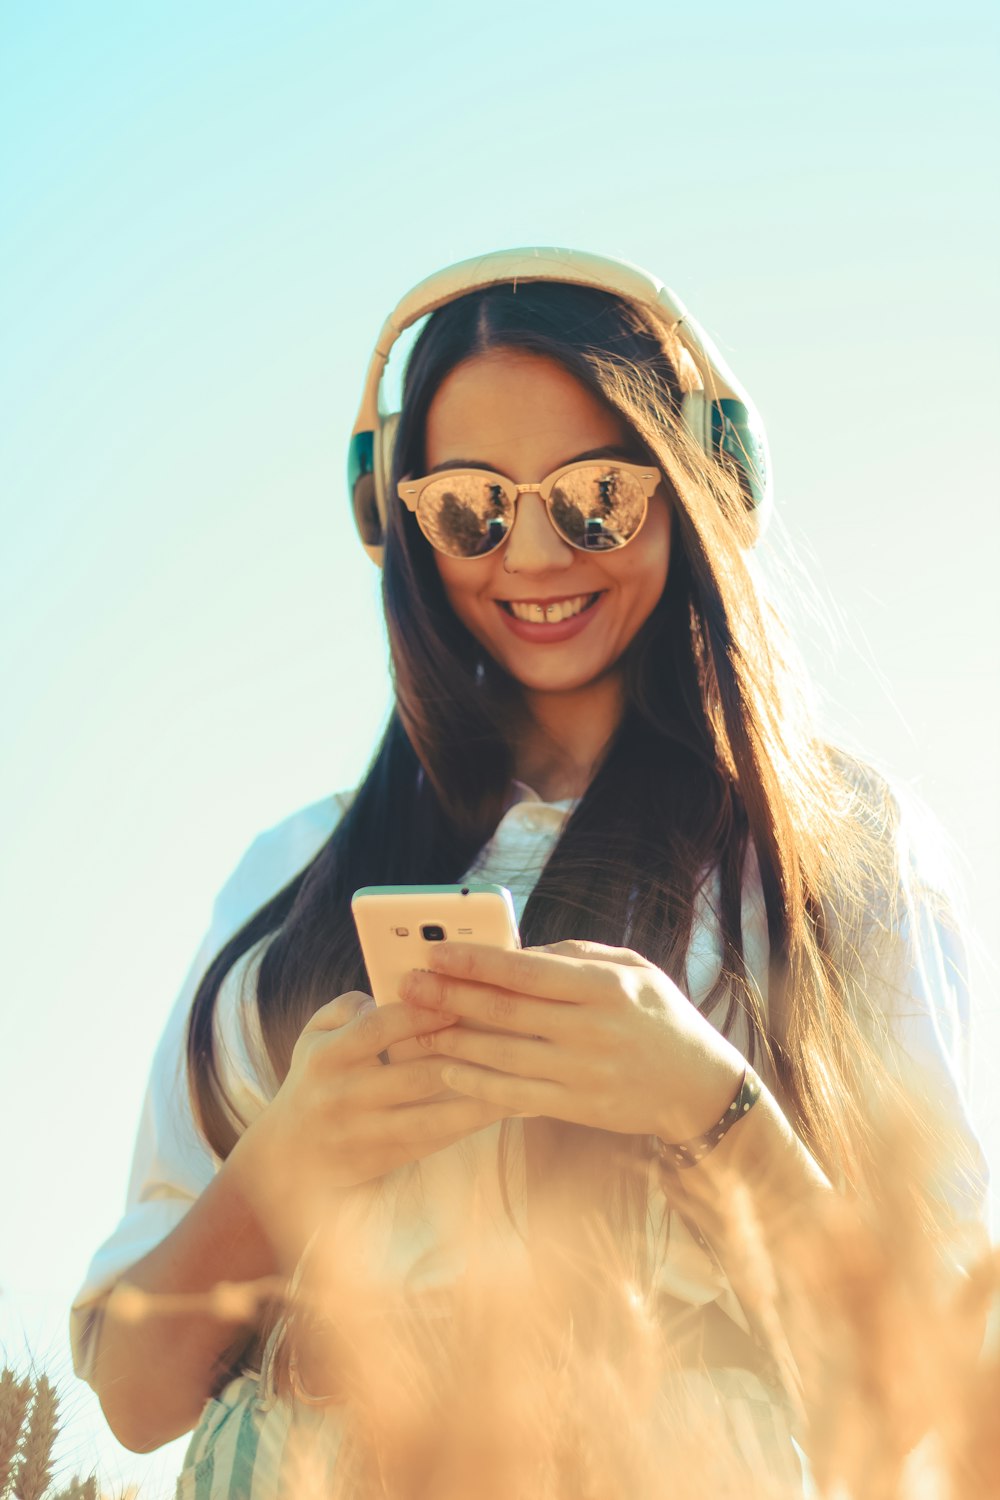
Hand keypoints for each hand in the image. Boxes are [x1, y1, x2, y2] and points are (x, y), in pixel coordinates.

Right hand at [230, 991, 514, 1258]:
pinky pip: (436, 1140)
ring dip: (481, 1095)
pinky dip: (472, 1122)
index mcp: (327, 1055)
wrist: (289, 1157)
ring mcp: (365, 1134)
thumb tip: (392, 993)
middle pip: (415, 1074)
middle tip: (513, 1034)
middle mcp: (344, 1096)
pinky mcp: (384, 1160)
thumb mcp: (315, 1036)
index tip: (460, 998)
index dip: (421, 1014)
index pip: (379, 1029)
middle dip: (466, 1053)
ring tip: (524, 1075)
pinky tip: (507, 1106)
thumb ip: (348, 1007)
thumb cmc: (315, 1078)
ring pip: (434, 1115)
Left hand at [400, 940, 745, 1141]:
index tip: (436, 953)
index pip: (527, 971)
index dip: (475, 962)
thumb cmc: (658, 1015)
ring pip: (502, 1055)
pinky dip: (476, 1082)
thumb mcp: (631, 968)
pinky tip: (446, 1067)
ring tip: (414, 1026)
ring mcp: (584, 1072)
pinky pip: (515, 1095)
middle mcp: (593, 1029)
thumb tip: (512, 953)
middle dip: (449, 997)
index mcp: (605, 986)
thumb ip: (572, 956)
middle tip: (408, 985)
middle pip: (505, 1011)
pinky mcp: (578, 1107)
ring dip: (451, 1040)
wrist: (699, 1086)